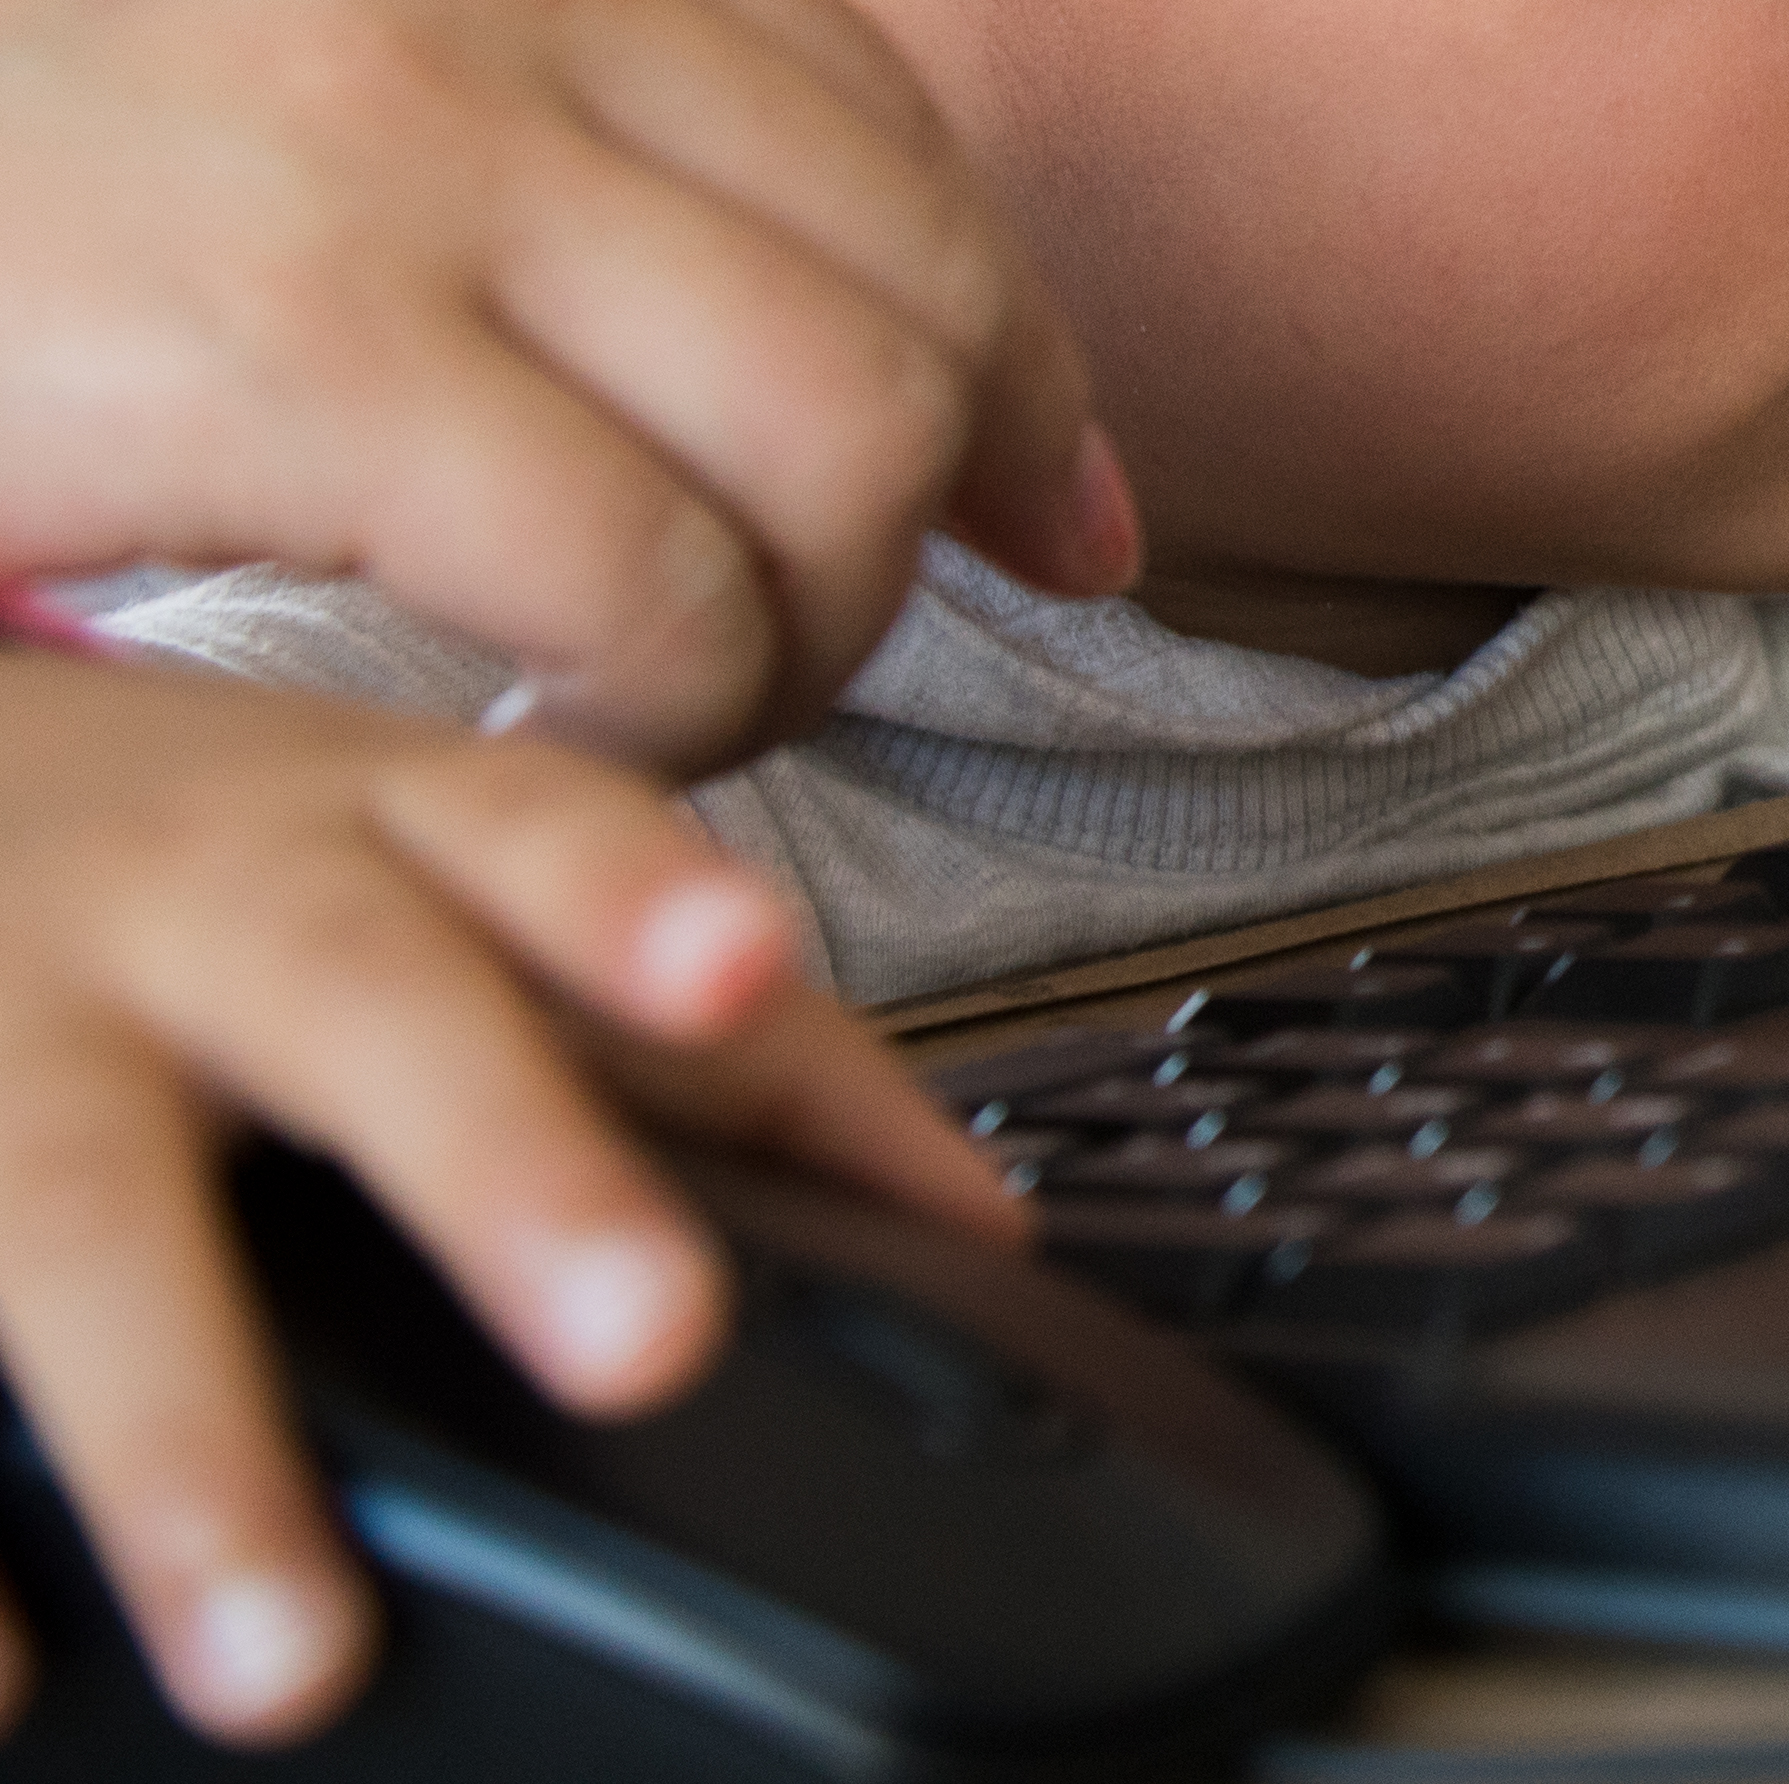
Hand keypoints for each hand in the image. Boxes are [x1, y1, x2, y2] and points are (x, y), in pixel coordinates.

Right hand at [0, 0, 1125, 764]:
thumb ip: (473, 55)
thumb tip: (755, 261)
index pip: (891, 124)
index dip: (1005, 356)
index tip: (1050, 511)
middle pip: (922, 283)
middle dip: (933, 519)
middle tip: (807, 655)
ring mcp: (403, 131)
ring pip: (842, 438)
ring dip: (813, 629)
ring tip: (673, 707)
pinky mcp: (297, 340)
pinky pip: (651, 574)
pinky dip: (665, 699)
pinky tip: (544, 735)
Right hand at [0, 651, 1011, 1744]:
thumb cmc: (232, 858)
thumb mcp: (464, 876)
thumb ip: (724, 1047)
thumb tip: (972, 1227)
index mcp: (385, 823)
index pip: (546, 827)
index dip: (640, 892)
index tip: (741, 965)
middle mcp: (202, 903)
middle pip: (361, 1012)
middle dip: (507, 1167)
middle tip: (650, 1341)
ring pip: (76, 1221)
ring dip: (188, 1446)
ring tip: (294, 1665)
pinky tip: (2, 1683)